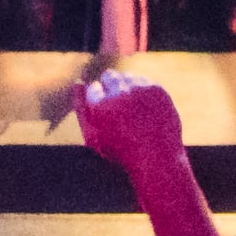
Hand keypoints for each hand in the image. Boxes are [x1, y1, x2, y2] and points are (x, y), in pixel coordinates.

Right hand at [73, 71, 190, 182]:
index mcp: (100, 105)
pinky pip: (144, 82)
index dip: (98, 103)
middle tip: (119, 109)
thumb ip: (81, 109)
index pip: (93, 88)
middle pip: (109, 75)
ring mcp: (141, 89)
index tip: (107, 116)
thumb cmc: (121, 153)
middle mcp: (120, 93)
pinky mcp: (157, 89)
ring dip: (126, 89)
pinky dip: (142, 93)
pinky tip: (144, 109)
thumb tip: (78, 82)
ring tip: (131, 111)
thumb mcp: (93, 136)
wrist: (157, 159)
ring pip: (127, 77)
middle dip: (110, 89)